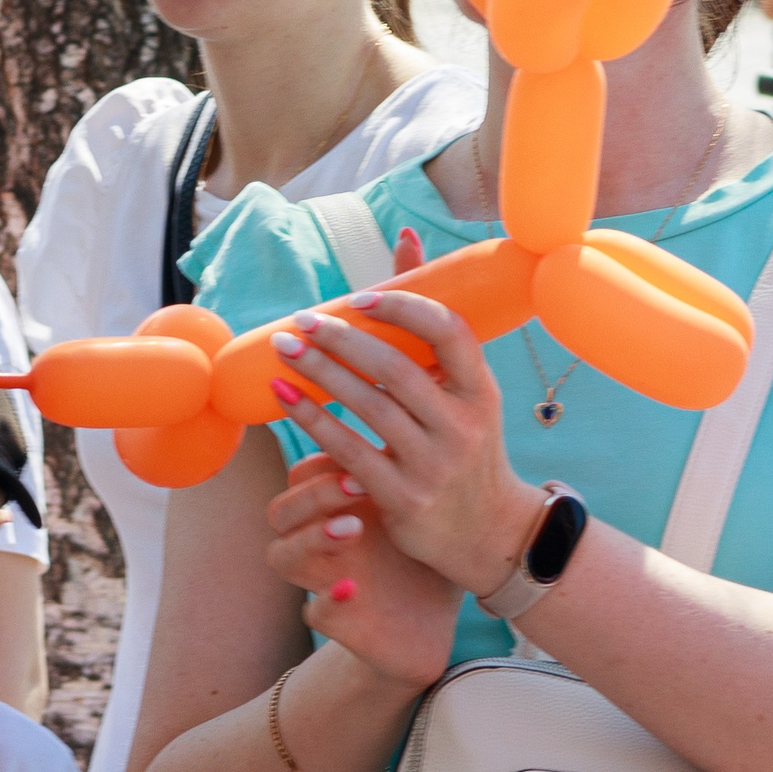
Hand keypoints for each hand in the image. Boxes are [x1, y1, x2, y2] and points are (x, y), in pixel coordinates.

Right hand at [264, 454, 461, 690]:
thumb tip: (430, 401)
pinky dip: (329, 600)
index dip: (326, 457)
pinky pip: (317, 611)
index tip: (368, 443)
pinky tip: (352, 588)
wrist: (430, 620)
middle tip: (358, 482)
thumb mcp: (420, 506)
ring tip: (353, 528)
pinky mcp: (336, 621)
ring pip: (283, 557)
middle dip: (315, 494)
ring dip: (312, 539)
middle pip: (283, 509)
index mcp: (335, 509)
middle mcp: (318, 543)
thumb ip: (411, 461)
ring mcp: (320, 581)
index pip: (305, 472)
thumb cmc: (422, 555)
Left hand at [266, 291, 538, 594]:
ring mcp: (434, 464)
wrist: (488, 532)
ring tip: (284, 348)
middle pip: (395, 367)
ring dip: (319, 372)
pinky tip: (284, 397)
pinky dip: (313, 419)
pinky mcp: (404, 497)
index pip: (449, 332)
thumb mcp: (464, 391)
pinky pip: (349, 449)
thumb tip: (404, 239)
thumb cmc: (467, 446)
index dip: (404, 308)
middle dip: (342, 339)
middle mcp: (462, 425)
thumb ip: (430, 326)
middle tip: (303, 321)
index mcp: (481, 391)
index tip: (359, 298)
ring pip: (368, 406)